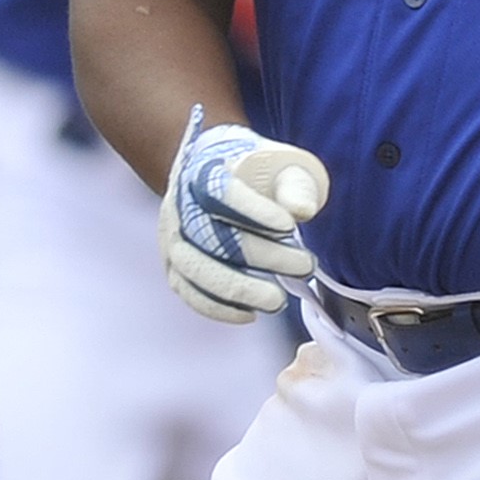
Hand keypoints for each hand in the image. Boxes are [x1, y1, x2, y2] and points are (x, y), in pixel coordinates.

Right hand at [163, 108, 327, 321]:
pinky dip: (216, 307)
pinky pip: (187, 290)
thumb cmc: (260, 174)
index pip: (220, 190)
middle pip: (210, 235)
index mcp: (204, 169)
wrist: (222, 177)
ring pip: (195, 268)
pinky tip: (250, 313)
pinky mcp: (175, 265)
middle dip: (263, 256)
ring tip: (278, 300)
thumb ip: (296, 185)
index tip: (289, 225)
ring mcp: (174, 236)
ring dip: (239, 289)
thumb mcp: (283, 166)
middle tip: (306, 266)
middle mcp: (181, 203)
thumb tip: (302, 210)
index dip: (252, 210)